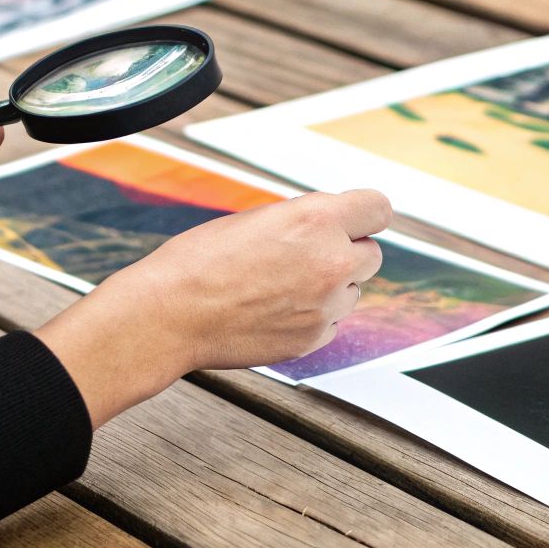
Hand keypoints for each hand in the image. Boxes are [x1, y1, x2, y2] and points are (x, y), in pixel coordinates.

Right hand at [35, 190, 393, 425]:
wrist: (169, 314)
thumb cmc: (200, 261)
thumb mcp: (258, 219)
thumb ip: (306, 221)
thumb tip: (335, 228)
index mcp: (317, 219)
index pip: (379, 209)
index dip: (364, 215)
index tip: (354, 222)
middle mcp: (331, 261)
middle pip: (371, 254)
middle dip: (346, 253)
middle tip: (306, 256)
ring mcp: (326, 305)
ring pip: (351, 292)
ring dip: (329, 288)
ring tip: (279, 286)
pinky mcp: (314, 339)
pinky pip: (331, 323)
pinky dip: (313, 317)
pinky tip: (274, 311)